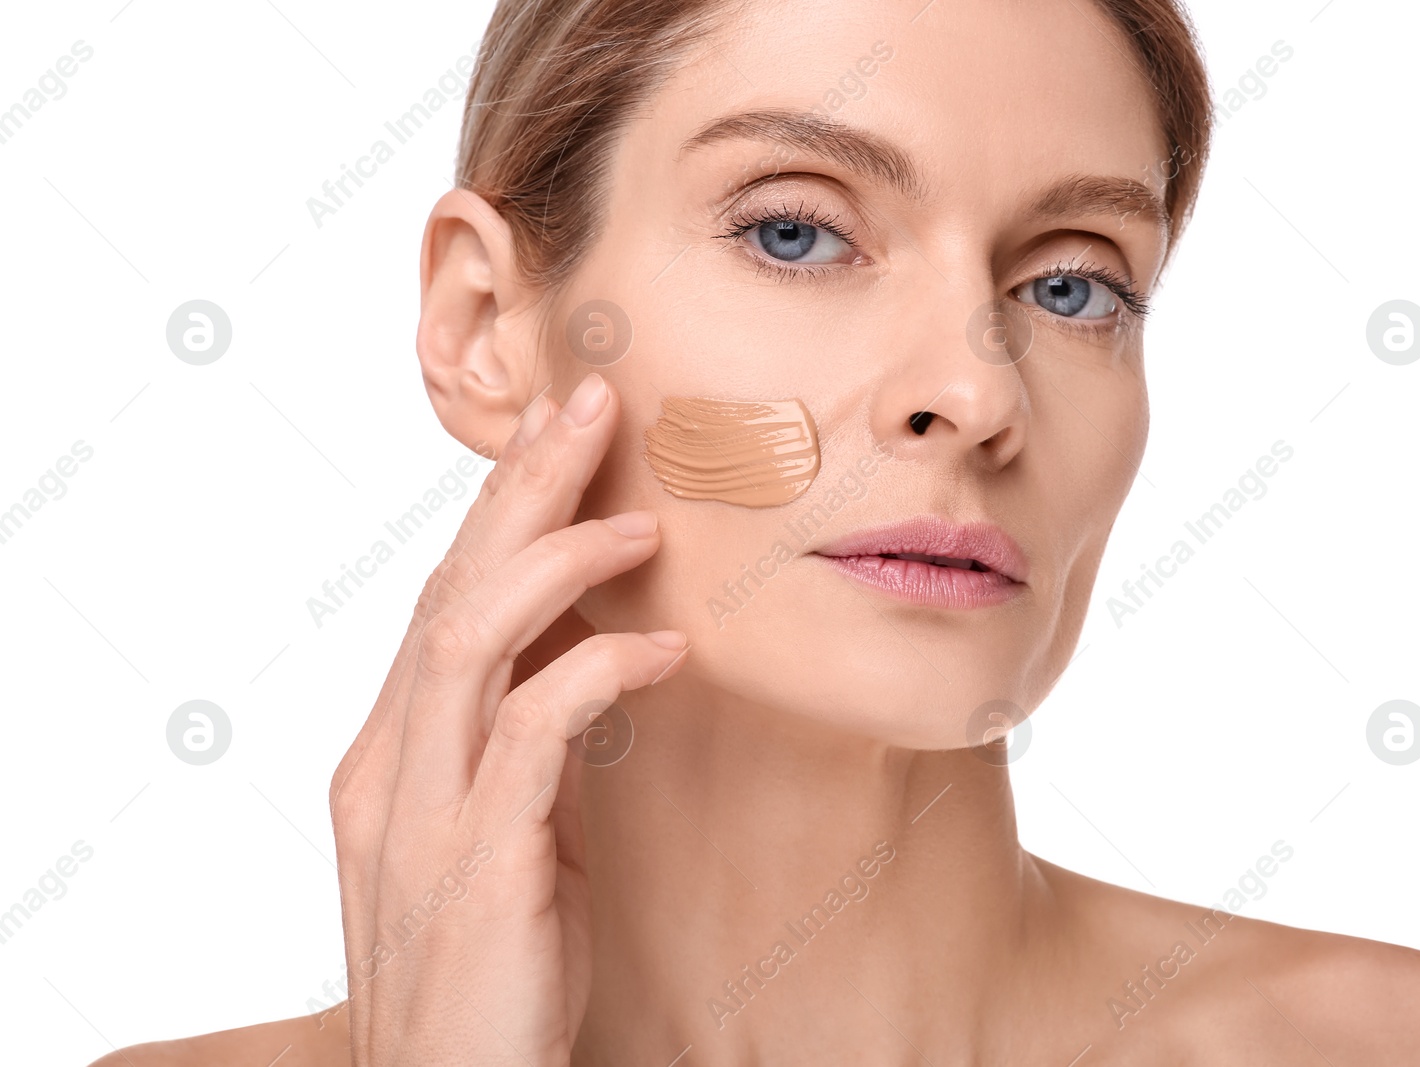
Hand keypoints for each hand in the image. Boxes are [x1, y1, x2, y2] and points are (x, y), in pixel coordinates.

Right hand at [327, 372, 685, 1063]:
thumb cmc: (492, 976)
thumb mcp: (503, 843)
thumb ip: (521, 755)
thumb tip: (588, 667)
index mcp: (391, 756)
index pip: (442, 600)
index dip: (500, 511)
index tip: (561, 435)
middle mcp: (390, 768)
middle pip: (448, 587)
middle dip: (520, 486)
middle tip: (591, 400)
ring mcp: (424, 814)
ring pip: (469, 634)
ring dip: (555, 558)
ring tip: (638, 517)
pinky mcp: (480, 863)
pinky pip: (536, 732)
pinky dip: (597, 670)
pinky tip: (662, 648)